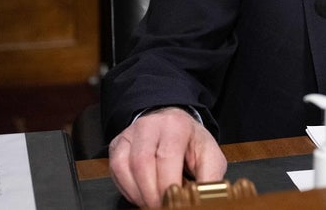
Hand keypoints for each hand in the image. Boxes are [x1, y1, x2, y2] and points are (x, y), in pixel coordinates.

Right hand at [108, 107, 225, 207]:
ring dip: (139, 193)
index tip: (176, 202)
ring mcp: (131, 134)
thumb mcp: (210, 156)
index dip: (168, 185)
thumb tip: (204, 200)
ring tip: (154, 202)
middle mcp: (150, 125)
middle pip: (142, 163)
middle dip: (152, 193)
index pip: (167, 157)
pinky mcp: (118, 144)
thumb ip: (208, 178)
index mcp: (176, 125)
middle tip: (164, 205)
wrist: (175, 125)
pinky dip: (128, 188)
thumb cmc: (191, 143)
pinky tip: (142, 194)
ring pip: (124, 167)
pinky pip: (115, 170)